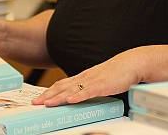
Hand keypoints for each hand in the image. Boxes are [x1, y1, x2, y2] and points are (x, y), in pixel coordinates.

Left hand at [31, 48, 146, 106]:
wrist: (131, 63)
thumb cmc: (117, 72)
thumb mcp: (99, 80)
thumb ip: (89, 87)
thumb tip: (80, 96)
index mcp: (84, 76)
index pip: (62, 84)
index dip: (49, 91)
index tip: (39, 99)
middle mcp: (85, 77)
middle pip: (62, 86)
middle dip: (47, 95)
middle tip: (35, 103)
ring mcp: (93, 81)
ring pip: (71, 90)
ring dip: (58, 97)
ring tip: (47, 104)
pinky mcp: (102, 85)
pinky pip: (87, 92)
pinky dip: (77, 96)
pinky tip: (69, 100)